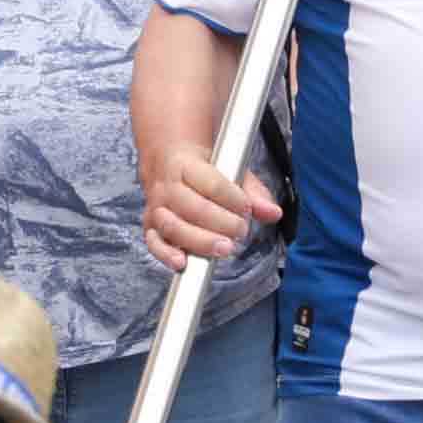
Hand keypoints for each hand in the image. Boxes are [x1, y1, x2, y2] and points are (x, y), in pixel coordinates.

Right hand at [140, 136, 276, 271]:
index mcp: (186, 164)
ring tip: (225, 248)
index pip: (209, 182)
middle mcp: (167, 186)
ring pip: (173, 227)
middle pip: (191, 207)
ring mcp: (156, 207)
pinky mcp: (150, 226)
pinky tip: (183, 263)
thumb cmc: (204, 167)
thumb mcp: (231, 169)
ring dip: (200, 241)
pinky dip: (166, 255)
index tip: (246, 207)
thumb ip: (253, 192)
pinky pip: (154, 243)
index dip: (231, 197)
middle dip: (220, 222)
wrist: (167, 160)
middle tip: (241, 230)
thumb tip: (272, 213)